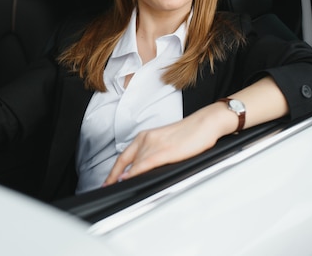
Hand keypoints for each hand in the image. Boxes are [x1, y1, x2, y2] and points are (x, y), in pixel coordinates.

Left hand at [103, 103, 232, 185]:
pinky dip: (134, 173)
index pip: (124, 155)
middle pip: (124, 160)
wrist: (205, 123)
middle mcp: (147, 139)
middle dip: (113, 176)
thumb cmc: (190, 134)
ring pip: (133, 164)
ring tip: (115, 188)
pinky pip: (144, 164)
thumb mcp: (166, 142)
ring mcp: (155, 145)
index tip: (108, 180)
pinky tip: (128, 180)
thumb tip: (146, 170)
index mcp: (146, 136)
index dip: (114, 169)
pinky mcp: (165, 151)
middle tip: (106, 187)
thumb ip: (154, 153)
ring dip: (123, 178)